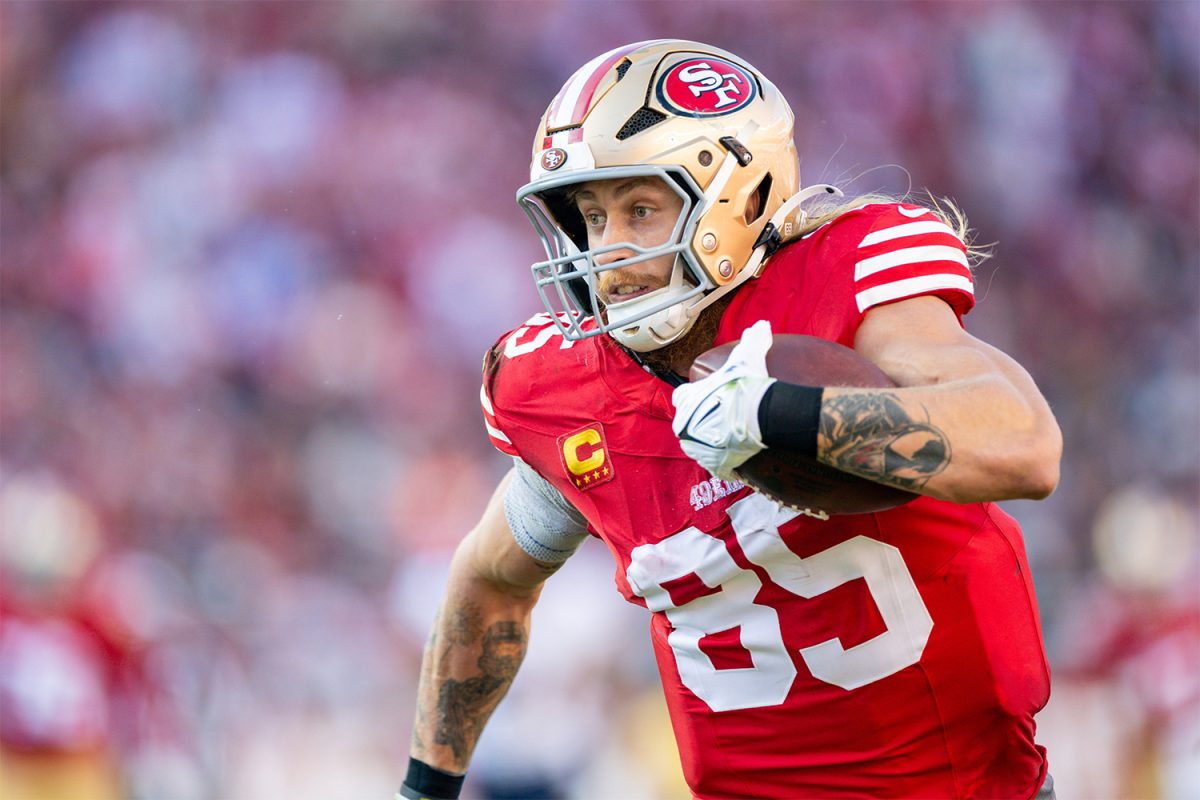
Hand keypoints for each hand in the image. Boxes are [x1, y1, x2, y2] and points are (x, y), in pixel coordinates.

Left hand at [672, 319, 776, 479]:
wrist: (756, 418)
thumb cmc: (746, 386)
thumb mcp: (748, 356)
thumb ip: (752, 340)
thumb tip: (762, 325)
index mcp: (687, 400)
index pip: (682, 397)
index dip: (694, 397)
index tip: (708, 396)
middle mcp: (684, 426)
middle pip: (690, 424)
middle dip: (704, 422)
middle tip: (726, 419)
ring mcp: (697, 449)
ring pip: (702, 446)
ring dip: (715, 443)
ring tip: (734, 439)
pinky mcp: (714, 466)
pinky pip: (720, 466)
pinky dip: (729, 462)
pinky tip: (742, 457)